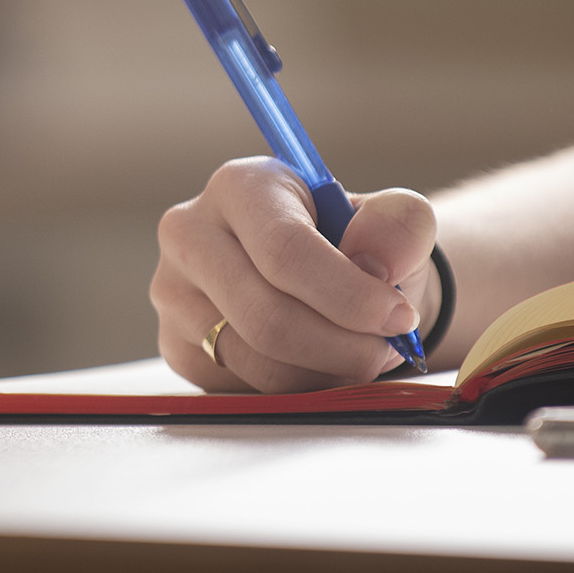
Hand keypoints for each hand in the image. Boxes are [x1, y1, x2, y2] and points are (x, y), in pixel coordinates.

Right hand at [151, 156, 438, 392]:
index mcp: (240, 185)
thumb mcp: (392, 219)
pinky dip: (297, 388)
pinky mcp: (175, 343)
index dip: (348, 295)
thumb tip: (377, 264)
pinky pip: (243, 388)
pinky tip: (319, 363)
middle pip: (266, 315)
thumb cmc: (354, 244)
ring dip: (325, 371)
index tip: (398, 319)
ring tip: (357, 353)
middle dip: (342, 345)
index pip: (285, 249)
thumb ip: (399, 226)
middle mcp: (190, 232)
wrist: (322, 279)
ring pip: (256, 360)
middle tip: (385, 349)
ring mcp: (174, 291)